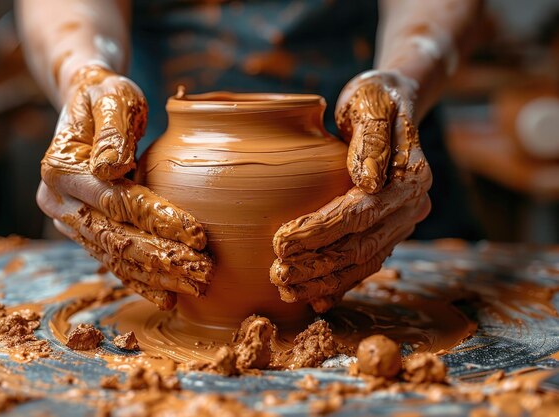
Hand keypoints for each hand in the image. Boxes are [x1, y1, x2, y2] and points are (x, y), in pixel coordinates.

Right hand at [36, 65, 212, 309]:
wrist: (83, 105)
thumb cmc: (105, 96)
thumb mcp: (111, 96)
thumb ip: (112, 129)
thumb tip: (110, 167)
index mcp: (62, 169)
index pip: (119, 202)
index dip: (159, 220)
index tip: (199, 235)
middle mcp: (58, 201)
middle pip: (117, 238)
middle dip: (163, 259)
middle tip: (204, 273)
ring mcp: (68, 220)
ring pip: (115, 256)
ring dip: (156, 276)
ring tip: (195, 288)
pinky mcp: (83, 230)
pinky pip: (111, 259)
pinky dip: (139, 279)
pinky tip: (166, 294)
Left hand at [270, 70, 431, 312]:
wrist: (393, 101)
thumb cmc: (375, 98)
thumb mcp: (371, 103)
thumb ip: (371, 139)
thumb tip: (367, 181)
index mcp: (410, 176)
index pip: (359, 212)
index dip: (320, 231)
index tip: (281, 242)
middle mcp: (411, 205)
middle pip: (361, 245)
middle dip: (317, 265)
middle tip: (277, 276)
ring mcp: (402, 220)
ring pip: (364, 260)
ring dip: (325, 281)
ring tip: (287, 290)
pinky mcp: (388, 227)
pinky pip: (367, 260)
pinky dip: (341, 281)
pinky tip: (316, 298)